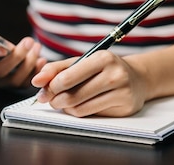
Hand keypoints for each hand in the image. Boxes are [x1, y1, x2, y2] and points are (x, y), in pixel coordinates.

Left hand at [31, 50, 147, 116]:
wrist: (137, 78)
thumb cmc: (103, 69)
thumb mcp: (81, 62)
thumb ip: (56, 69)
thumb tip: (36, 80)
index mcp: (102, 58)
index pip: (67, 78)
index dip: (50, 87)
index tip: (41, 90)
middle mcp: (114, 74)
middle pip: (72, 95)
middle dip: (54, 99)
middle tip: (49, 99)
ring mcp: (121, 92)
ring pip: (80, 108)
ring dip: (65, 107)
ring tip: (63, 102)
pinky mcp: (124, 107)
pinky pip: (90, 115)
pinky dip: (78, 112)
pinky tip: (78, 106)